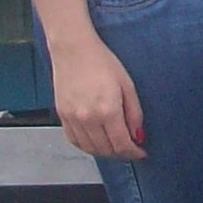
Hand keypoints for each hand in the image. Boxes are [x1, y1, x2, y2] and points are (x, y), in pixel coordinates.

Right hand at [48, 35, 148, 159]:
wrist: (73, 49)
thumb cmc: (102, 61)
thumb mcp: (127, 85)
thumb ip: (134, 113)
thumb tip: (138, 136)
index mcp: (107, 110)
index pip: (122, 145)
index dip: (133, 153)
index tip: (140, 153)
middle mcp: (88, 118)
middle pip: (106, 150)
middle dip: (121, 153)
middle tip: (129, 149)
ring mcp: (72, 118)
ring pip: (90, 149)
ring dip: (105, 152)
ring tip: (114, 145)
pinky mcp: (62, 116)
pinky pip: (75, 140)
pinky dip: (87, 146)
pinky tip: (96, 141)